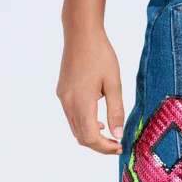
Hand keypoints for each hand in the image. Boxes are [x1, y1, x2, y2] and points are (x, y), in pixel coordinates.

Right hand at [56, 26, 123, 154]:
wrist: (81, 34)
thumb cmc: (100, 54)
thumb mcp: (114, 83)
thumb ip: (116, 111)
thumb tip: (118, 135)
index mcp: (81, 101)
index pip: (90, 137)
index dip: (105, 147)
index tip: (120, 146)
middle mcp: (68, 103)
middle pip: (81, 137)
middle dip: (99, 145)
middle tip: (117, 143)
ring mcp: (62, 98)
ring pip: (75, 129)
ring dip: (91, 136)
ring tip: (110, 133)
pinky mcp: (62, 93)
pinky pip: (71, 117)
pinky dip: (84, 124)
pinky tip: (97, 119)